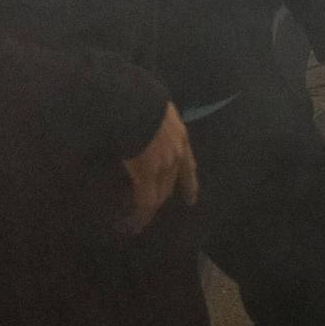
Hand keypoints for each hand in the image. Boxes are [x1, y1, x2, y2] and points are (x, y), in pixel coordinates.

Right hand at [121, 103, 198, 233]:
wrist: (136, 102)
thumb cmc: (141, 101)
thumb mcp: (155, 111)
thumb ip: (153, 124)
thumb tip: (140, 127)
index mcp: (180, 136)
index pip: (188, 165)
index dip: (189, 183)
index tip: (191, 199)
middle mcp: (177, 153)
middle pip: (172, 183)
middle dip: (163, 197)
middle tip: (152, 208)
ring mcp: (164, 165)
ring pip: (159, 195)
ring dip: (149, 208)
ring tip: (139, 220)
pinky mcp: (147, 173)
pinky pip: (145, 201)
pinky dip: (139, 215)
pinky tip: (132, 224)